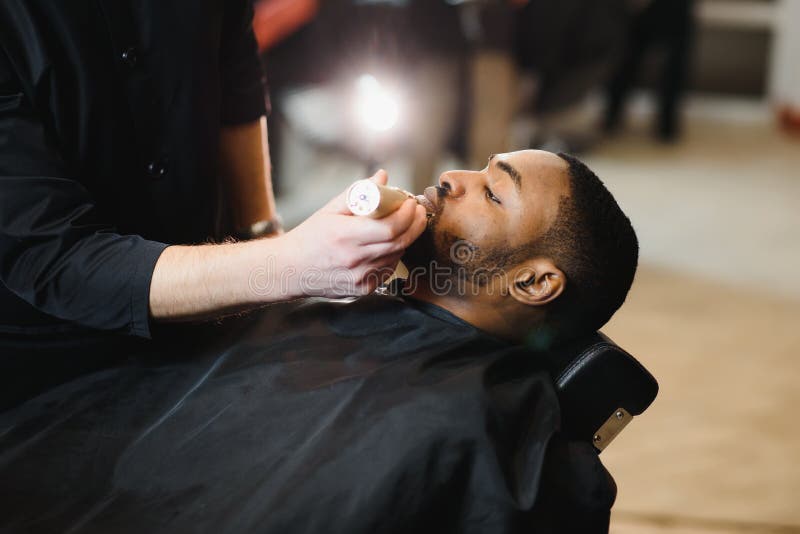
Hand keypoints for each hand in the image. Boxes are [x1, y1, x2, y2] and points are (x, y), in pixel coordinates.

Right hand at [276, 170, 426, 297]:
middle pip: (400, 242)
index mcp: (346, 236)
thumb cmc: (309, 237)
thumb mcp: (330, 210)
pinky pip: (387, 269)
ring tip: (402, 223)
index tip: (410, 202)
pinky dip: (392, 254)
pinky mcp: (364, 289)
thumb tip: (383, 177)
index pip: (390, 227)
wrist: (291, 270)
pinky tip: (386, 244)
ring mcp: (361, 277)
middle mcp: (355, 259)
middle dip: (414, 224)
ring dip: (405, 238)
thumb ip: (358, 193)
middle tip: (416, 210)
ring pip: (396, 256)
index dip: (406, 214)